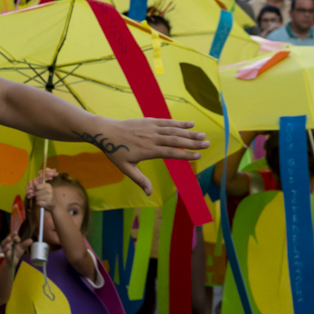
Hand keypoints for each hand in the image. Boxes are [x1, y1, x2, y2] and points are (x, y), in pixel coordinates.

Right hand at [0, 233, 31, 263]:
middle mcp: (7, 243)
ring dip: (7, 241)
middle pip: (8, 238)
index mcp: (11, 240)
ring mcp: (5, 248)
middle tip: (15, 233)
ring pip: (4, 243)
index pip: (12, 235)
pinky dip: (6, 249)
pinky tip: (8, 248)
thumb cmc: (17, 252)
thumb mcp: (22, 247)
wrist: (13, 261)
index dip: (15, 235)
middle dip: (11, 235)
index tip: (19, 238)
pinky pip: (5, 251)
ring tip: (9, 239)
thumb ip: (25, 243)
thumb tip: (31, 240)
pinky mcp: (5, 253)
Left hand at [27, 175, 55, 210]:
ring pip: (37, 198)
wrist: (54, 203)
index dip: (36, 190)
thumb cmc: (47, 195)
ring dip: (38, 200)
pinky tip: (42, 203)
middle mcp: (49, 190)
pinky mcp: (48, 202)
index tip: (39, 191)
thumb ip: (38, 185)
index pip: (37, 187)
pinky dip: (39, 203)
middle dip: (37, 196)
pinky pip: (39, 203)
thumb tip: (33, 180)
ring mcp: (49, 197)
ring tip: (42, 200)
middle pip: (36, 193)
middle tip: (41, 196)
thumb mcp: (44, 188)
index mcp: (48, 185)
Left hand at [76, 116, 207, 196]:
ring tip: (202, 135)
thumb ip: (139, 179)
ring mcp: (151, 128)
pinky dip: (179, 122)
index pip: (171, 153)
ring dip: (189, 132)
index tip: (198, 156)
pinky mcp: (149, 120)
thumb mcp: (126, 168)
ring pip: (173, 130)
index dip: (185, 154)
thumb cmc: (115, 152)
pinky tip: (190, 124)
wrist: (106, 132)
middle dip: (192, 142)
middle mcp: (152, 138)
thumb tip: (149, 193)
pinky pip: (166, 121)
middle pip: (176, 140)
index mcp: (148, 150)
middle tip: (207, 144)